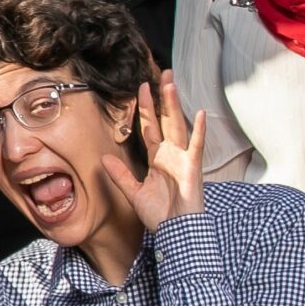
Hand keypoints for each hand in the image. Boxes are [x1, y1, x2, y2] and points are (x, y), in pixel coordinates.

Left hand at [98, 72, 207, 230]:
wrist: (176, 232)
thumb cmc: (160, 214)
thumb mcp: (134, 193)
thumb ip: (120, 175)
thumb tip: (104, 158)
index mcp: (158, 159)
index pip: (150, 128)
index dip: (145, 109)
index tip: (141, 89)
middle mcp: (171, 154)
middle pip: (165, 120)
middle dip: (163, 97)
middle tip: (163, 73)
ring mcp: (183, 159)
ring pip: (178, 125)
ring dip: (174, 104)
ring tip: (171, 83)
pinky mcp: (192, 168)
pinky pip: (196, 146)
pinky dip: (199, 130)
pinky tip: (200, 113)